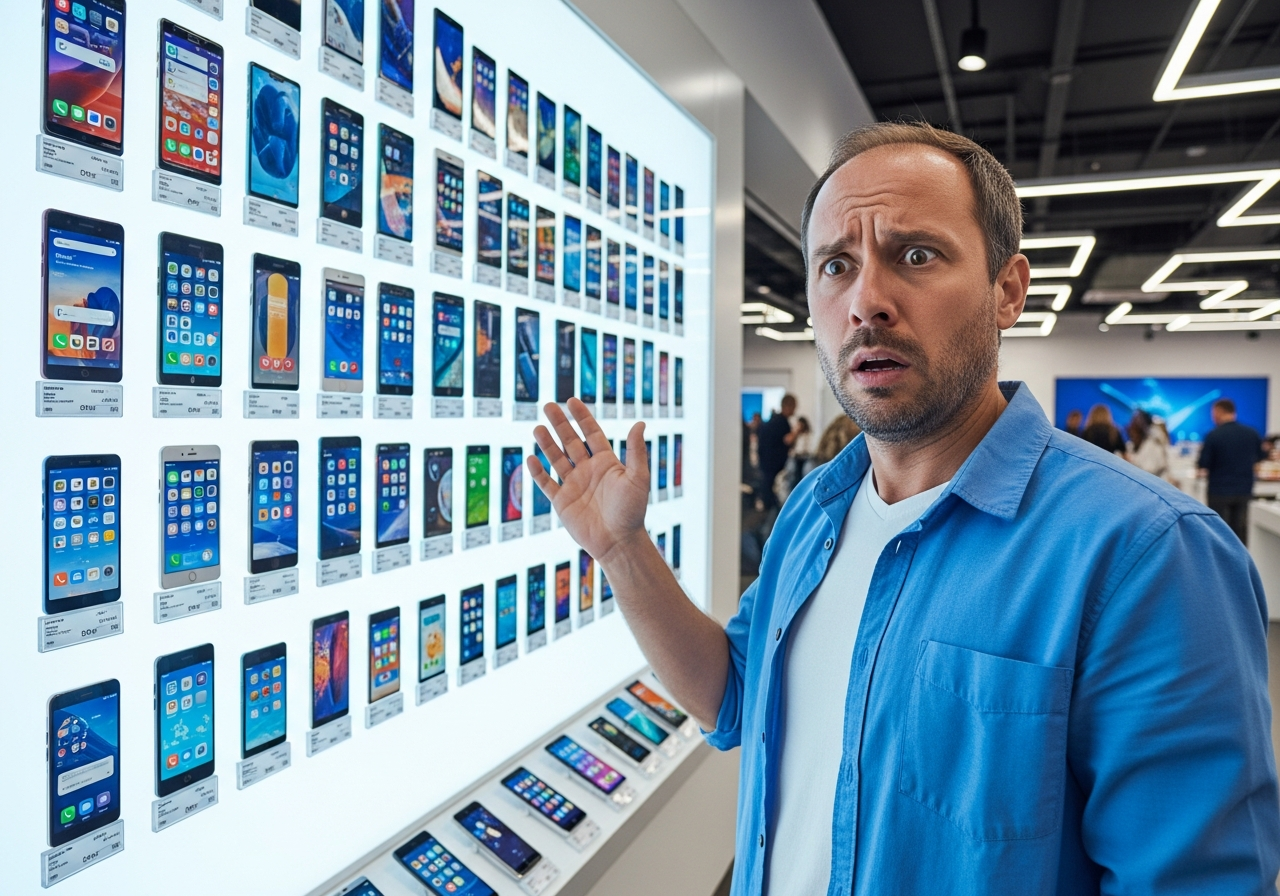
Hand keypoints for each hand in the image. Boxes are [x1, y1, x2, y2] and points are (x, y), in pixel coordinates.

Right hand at [528, 398, 648, 563]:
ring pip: (556, 459)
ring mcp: (574, 485)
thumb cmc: (632, 511)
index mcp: (606, 462)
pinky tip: (531, 459)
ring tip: (537, 427)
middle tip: (548, 406)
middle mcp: (588, 470)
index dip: (582, 417)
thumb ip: (636, 451)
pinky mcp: (562, 501)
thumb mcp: (637, 478)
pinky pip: (547, 483)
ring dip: (547, 443)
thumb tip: (641, 423)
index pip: (591, 433)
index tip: (572, 401)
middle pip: (570, 441)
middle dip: (560, 424)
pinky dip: (538, 472)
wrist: (618, 542)